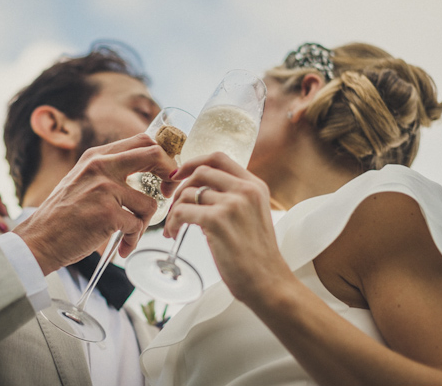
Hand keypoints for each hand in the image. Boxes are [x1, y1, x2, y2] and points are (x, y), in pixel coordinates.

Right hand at [15, 134, 178, 275]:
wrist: (38, 241)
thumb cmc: (63, 216)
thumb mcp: (84, 181)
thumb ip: (111, 172)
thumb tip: (150, 169)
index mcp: (97, 156)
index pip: (142, 140)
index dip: (163, 155)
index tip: (166, 174)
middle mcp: (100, 166)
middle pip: (155, 154)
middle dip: (170, 175)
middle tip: (167, 194)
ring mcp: (104, 188)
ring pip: (149, 203)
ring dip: (144, 225)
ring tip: (128, 236)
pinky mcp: (107, 213)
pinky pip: (137, 226)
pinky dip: (132, 240)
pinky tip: (120, 246)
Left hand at [164, 152, 289, 302]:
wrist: (269, 283)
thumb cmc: (257, 256)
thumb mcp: (253, 216)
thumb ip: (234, 198)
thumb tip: (201, 191)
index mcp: (255, 186)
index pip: (219, 158)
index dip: (194, 162)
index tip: (179, 174)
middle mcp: (245, 190)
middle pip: (201, 171)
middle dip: (180, 187)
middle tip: (173, 206)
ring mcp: (232, 204)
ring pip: (188, 193)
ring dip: (174, 210)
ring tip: (173, 227)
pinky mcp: (217, 221)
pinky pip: (182, 212)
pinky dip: (172, 223)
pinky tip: (173, 234)